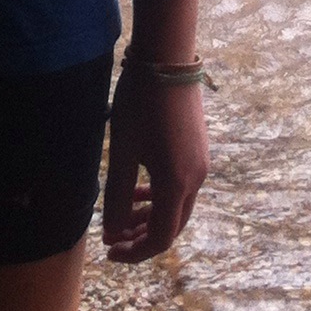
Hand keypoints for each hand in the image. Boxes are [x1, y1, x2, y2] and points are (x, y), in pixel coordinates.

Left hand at [102, 66, 207, 262]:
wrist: (167, 59)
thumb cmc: (140, 104)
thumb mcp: (123, 151)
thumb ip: (117, 196)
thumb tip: (112, 232)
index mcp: (176, 184)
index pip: (160, 239)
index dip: (135, 252)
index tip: (110, 250)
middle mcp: (196, 178)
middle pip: (172, 226)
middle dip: (142, 237)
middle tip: (114, 237)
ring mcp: (201, 163)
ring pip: (178, 206)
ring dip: (151, 217)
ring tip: (123, 213)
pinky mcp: (199, 149)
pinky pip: (183, 186)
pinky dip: (161, 197)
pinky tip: (140, 188)